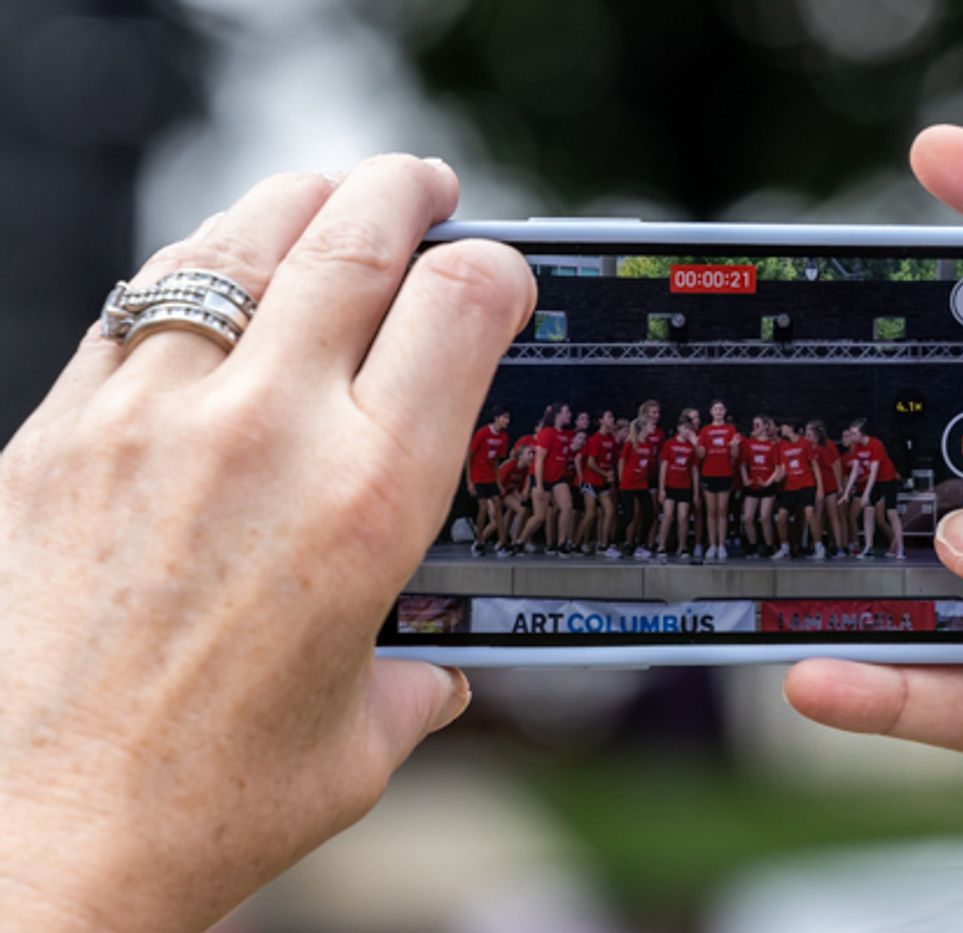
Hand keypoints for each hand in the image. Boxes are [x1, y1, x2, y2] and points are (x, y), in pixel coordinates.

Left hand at [0, 156, 534, 930]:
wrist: (28, 841)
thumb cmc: (206, 804)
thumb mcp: (358, 742)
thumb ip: (414, 685)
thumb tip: (435, 674)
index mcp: (372, 501)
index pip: (461, 308)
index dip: (496, 268)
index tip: (501, 274)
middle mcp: (269, 434)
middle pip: (355, 239)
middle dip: (405, 193)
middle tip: (423, 186)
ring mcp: (153, 419)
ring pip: (238, 242)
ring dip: (300, 204)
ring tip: (325, 199)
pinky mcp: (61, 433)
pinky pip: (138, 302)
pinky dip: (196, 267)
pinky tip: (213, 275)